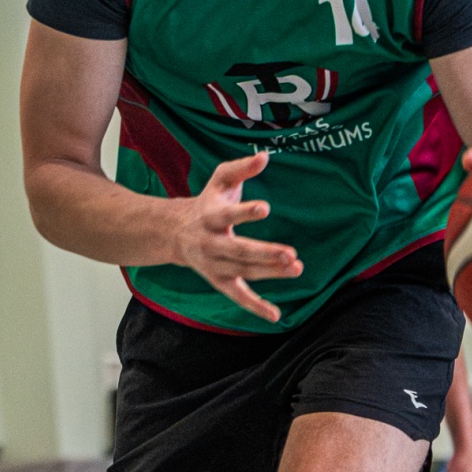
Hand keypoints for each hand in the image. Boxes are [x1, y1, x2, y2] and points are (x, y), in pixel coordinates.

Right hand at [168, 153, 301, 322]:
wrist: (175, 232)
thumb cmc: (207, 201)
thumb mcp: (220, 180)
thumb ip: (241, 168)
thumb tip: (265, 156)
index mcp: (210, 216)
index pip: (227, 215)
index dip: (245, 212)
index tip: (265, 207)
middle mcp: (210, 243)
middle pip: (239, 250)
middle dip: (265, 253)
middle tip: (291, 254)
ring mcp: (215, 265)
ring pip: (244, 271)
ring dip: (270, 272)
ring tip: (296, 268)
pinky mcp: (219, 281)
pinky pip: (238, 296)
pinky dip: (256, 307)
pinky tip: (276, 316)